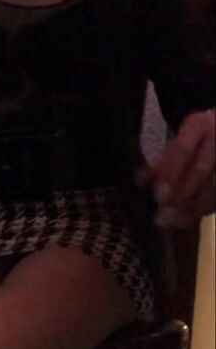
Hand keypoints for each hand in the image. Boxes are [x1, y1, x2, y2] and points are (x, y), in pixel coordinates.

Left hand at [135, 110, 214, 227]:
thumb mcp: (177, 140)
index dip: (170, 172)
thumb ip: (160, 161)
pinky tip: (187, 220)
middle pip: (200, 170)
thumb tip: (140, 181)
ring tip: (173, 223)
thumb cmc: (194, 138)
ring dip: (192, 207)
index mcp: (200, 124)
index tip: (157, 195)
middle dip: (180, 195)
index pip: (182, 148)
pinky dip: (203, 209)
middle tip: (162, 216)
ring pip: (213, 186)